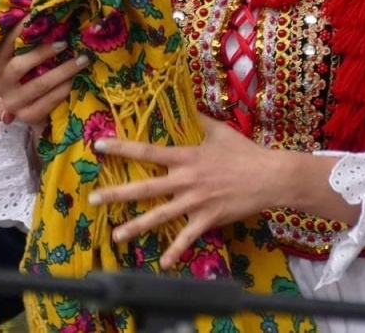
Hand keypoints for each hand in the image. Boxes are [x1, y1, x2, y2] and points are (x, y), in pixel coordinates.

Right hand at [0, 20, 88, 127]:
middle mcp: (0, 84)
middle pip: (20, 66)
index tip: (39, 15)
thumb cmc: (20, 74)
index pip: (6, 44)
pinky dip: (63, 90)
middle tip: (65, 43)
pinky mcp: (27, 117)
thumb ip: (27, 43)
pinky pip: (48, 102)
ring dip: (63, 71)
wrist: (12, 106)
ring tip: (81, 60)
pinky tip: (75, 80)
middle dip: (44, 53)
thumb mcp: (16, 58)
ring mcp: (13, 102)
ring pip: (39, 85)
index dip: (20, 30)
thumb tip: (47, 14)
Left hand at [89, 116, 290, 267]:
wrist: (271, 176)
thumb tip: (184, 101)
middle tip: (93, 199)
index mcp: (185, 156)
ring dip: (136, 226)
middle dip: (117, 194)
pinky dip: (175, 251)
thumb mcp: (218, 130)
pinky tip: (163, 263)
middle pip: (145, 188)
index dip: (121, 148)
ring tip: (115, 235)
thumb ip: (198, 118)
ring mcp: (196, 202)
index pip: (147, 152)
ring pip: (160, 216)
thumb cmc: (244, 151)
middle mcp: (185, 180)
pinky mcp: (208, 219)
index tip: (98, 146)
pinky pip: (188, 238)